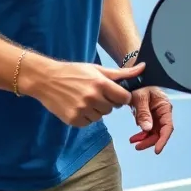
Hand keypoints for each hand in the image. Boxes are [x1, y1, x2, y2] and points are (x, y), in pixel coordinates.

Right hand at [24, 57, 143, 127]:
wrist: (46, 79)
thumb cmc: (74, 72)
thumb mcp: (97, 69)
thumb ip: (121, 73)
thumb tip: (143, 68)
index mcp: (101, 84)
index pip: (124, 98)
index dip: (121, 96)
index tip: (114, 93)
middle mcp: (93, 98)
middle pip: (112, 108)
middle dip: (107, 102)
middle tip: (95, 93)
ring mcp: (82, 110)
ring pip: (100, 116)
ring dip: (96, 110)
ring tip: (84, 98)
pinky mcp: (73, 120)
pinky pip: (88, 122)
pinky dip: (85, 116)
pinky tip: (77, 106)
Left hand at [129, 87, 174, 153]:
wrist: (134, 80)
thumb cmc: (140, 84)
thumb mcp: (140, 97)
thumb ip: (143, 112)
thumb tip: (147, 129)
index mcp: (164, 106)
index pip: (167, 127)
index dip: (163, 139)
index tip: (157, 150)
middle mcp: (162, 112)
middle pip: (160, 132)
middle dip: (150, 141)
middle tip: (138, 146)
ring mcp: (156, 115)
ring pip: (153, 133)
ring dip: (145, 139)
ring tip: (133, 141)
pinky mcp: (149, 117)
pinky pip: (148, 129)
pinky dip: (141, 135)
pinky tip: (134, 137)